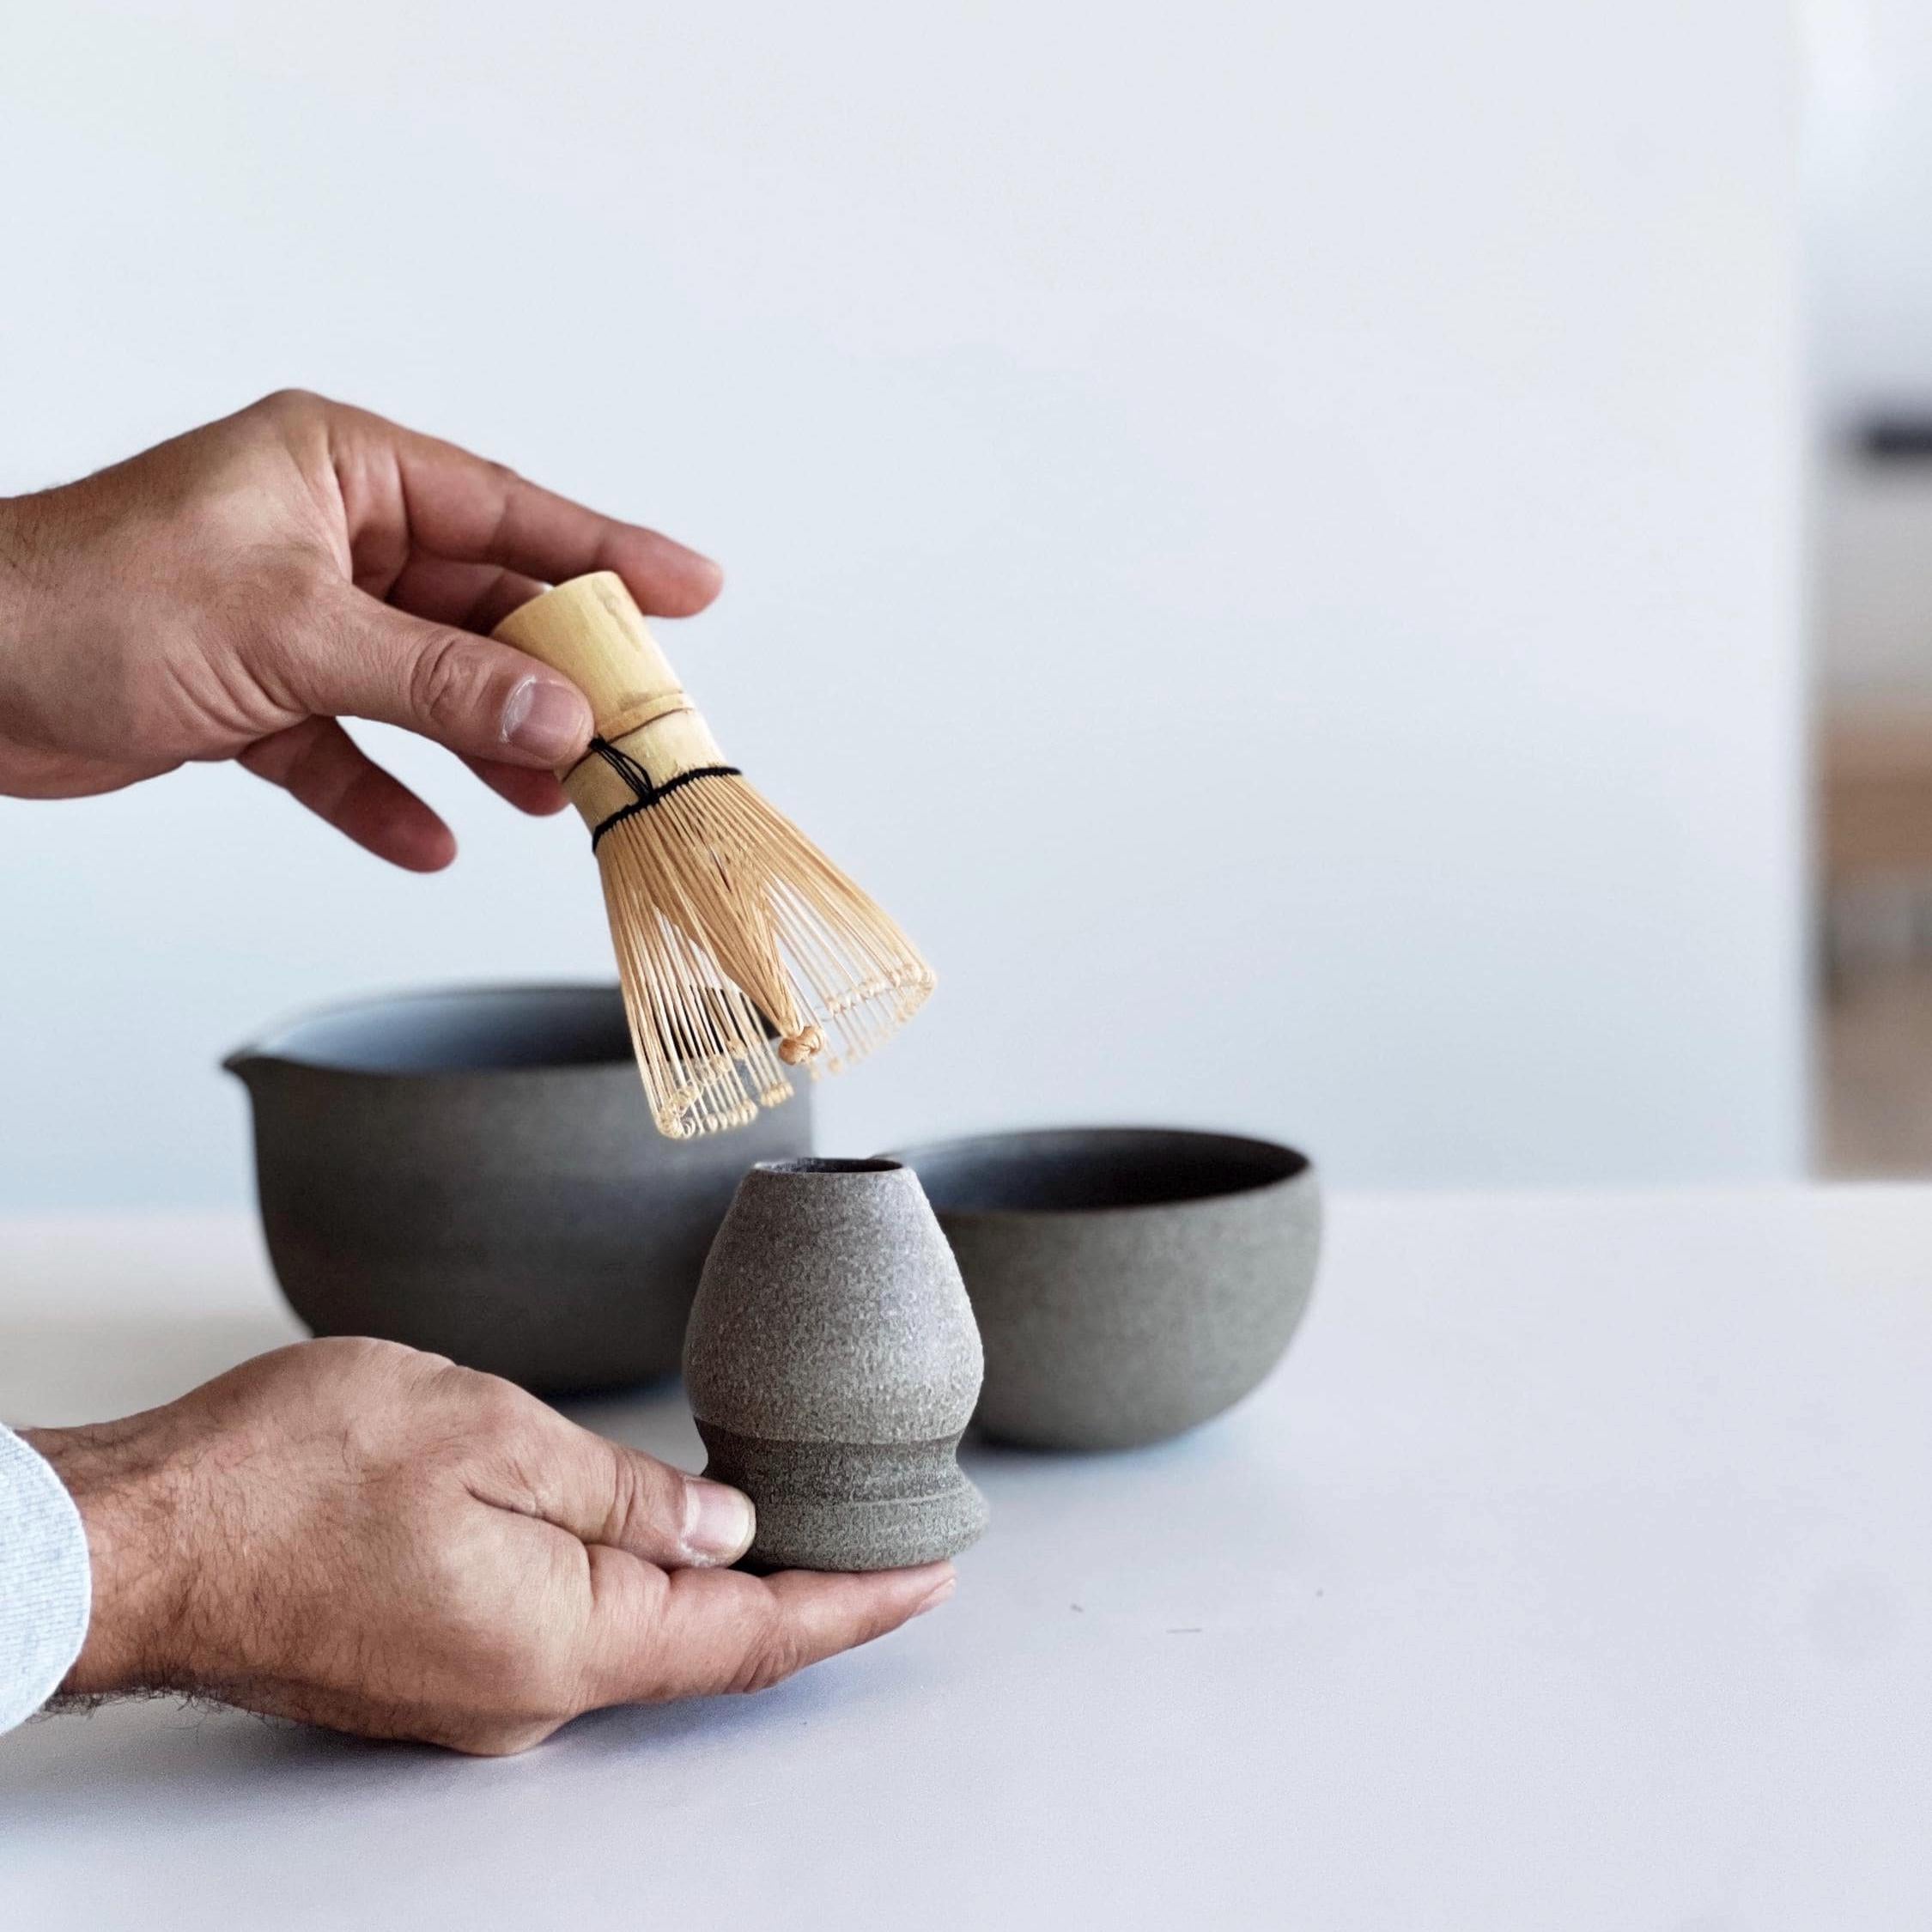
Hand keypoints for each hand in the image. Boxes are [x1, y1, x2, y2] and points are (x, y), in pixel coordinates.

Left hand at [0, 390, 722, 868]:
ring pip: (425, 682)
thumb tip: (561, 712)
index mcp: (338, 470)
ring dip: (485, 742)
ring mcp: (293, 615)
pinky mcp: (255, 693)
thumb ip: (437, 679)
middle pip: (477, 606)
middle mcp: (326, 535)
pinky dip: (386, 793)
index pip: (504, 508)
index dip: (606, 551)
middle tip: (635, 725)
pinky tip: (429, 838)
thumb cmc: (86, 602)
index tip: (692, 589)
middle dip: (552, 672)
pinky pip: (349, 747)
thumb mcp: (292, 635)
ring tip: (555, 797)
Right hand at [23, 1339, 952, 1753]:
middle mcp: (528, 1696)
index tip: (930, 1577)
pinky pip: (567, 1632)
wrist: (137, 1540)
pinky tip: (657, 1535)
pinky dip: (634, 1586)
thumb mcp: (491, 1436)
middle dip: (796, 1591)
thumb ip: (626, 1492)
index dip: (851, 1603)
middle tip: (879, 1530)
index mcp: (561, 1640)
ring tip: (789, 1517)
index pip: (749, 1637)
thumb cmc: (292, 1471)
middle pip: (703, 1646)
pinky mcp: (431, 1671)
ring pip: (634, 1637)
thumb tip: (726, 1527)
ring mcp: (475, 1695)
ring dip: (714, 1585)